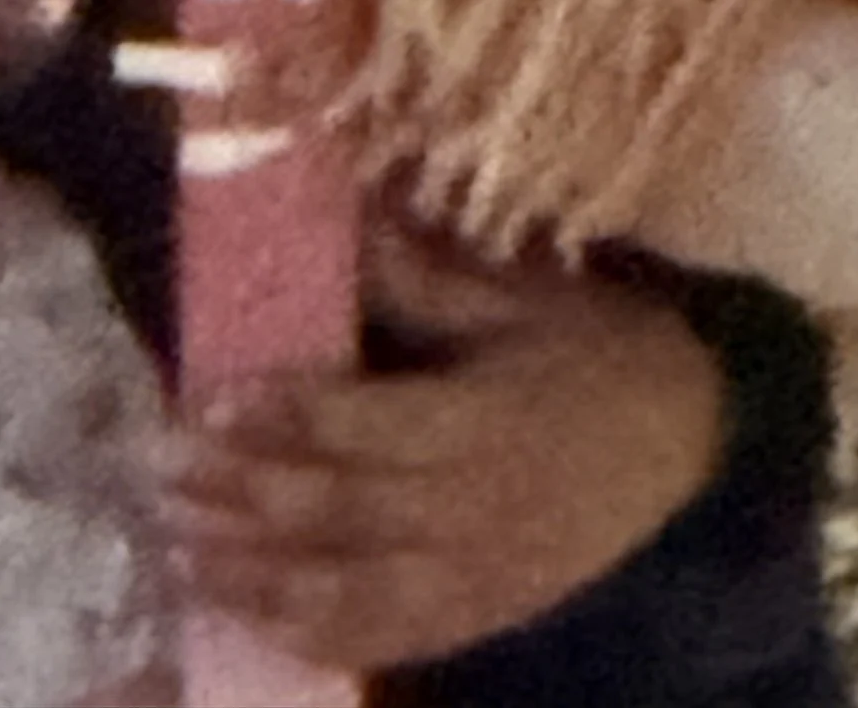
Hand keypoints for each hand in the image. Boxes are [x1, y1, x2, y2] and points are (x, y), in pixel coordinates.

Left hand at [162, 211, 725, 675]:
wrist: (692, 442)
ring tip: (184, 551)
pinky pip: (392, 637)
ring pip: (351, 588)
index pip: (364, 427)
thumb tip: (345, 221)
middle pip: (340, 511)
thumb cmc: (597, 349)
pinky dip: (320, 634)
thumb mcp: (523, 297)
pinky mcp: (483, 611)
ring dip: (260, 575)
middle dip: (244, 495)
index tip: (211, 400)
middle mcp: (469, 508)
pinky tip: (261, 617)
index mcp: (478, 421)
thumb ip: (428, 276)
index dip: (284, 416)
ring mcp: (476, 573)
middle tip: (165, 472)